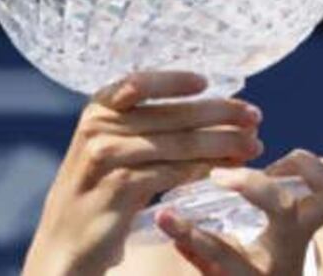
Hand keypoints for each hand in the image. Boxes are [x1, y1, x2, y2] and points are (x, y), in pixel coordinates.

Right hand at [22, 72, 263, 275]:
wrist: (67, 241)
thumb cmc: (103, 187)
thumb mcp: (120, 147)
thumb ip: (155, 126)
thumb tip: (219, 110)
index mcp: (99, 108)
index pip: (140, 82)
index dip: (174, 80)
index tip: (207, 82)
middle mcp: (99, 126)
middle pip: (174, 115)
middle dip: (221, 114)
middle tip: (255, 117)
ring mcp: (106, 157)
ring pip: (180, 144)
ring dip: (223, 143)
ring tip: (253, 145)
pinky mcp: (119, 188)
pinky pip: (174, 173)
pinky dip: (205, 169)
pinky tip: (227, 169)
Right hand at [156, 149, 322, 275]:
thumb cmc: (254, 274)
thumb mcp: (223, 271)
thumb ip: (197, 249)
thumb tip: (167, 219)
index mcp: (258, 271)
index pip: (222, 256)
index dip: (191, 234)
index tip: (165, 215)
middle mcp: (291, 249)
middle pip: (283, 209)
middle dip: (254, 185)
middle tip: (232, 178)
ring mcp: (317, 233)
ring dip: (301, 168)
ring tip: (273, 170)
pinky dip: (321, 170)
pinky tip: (293, 173)